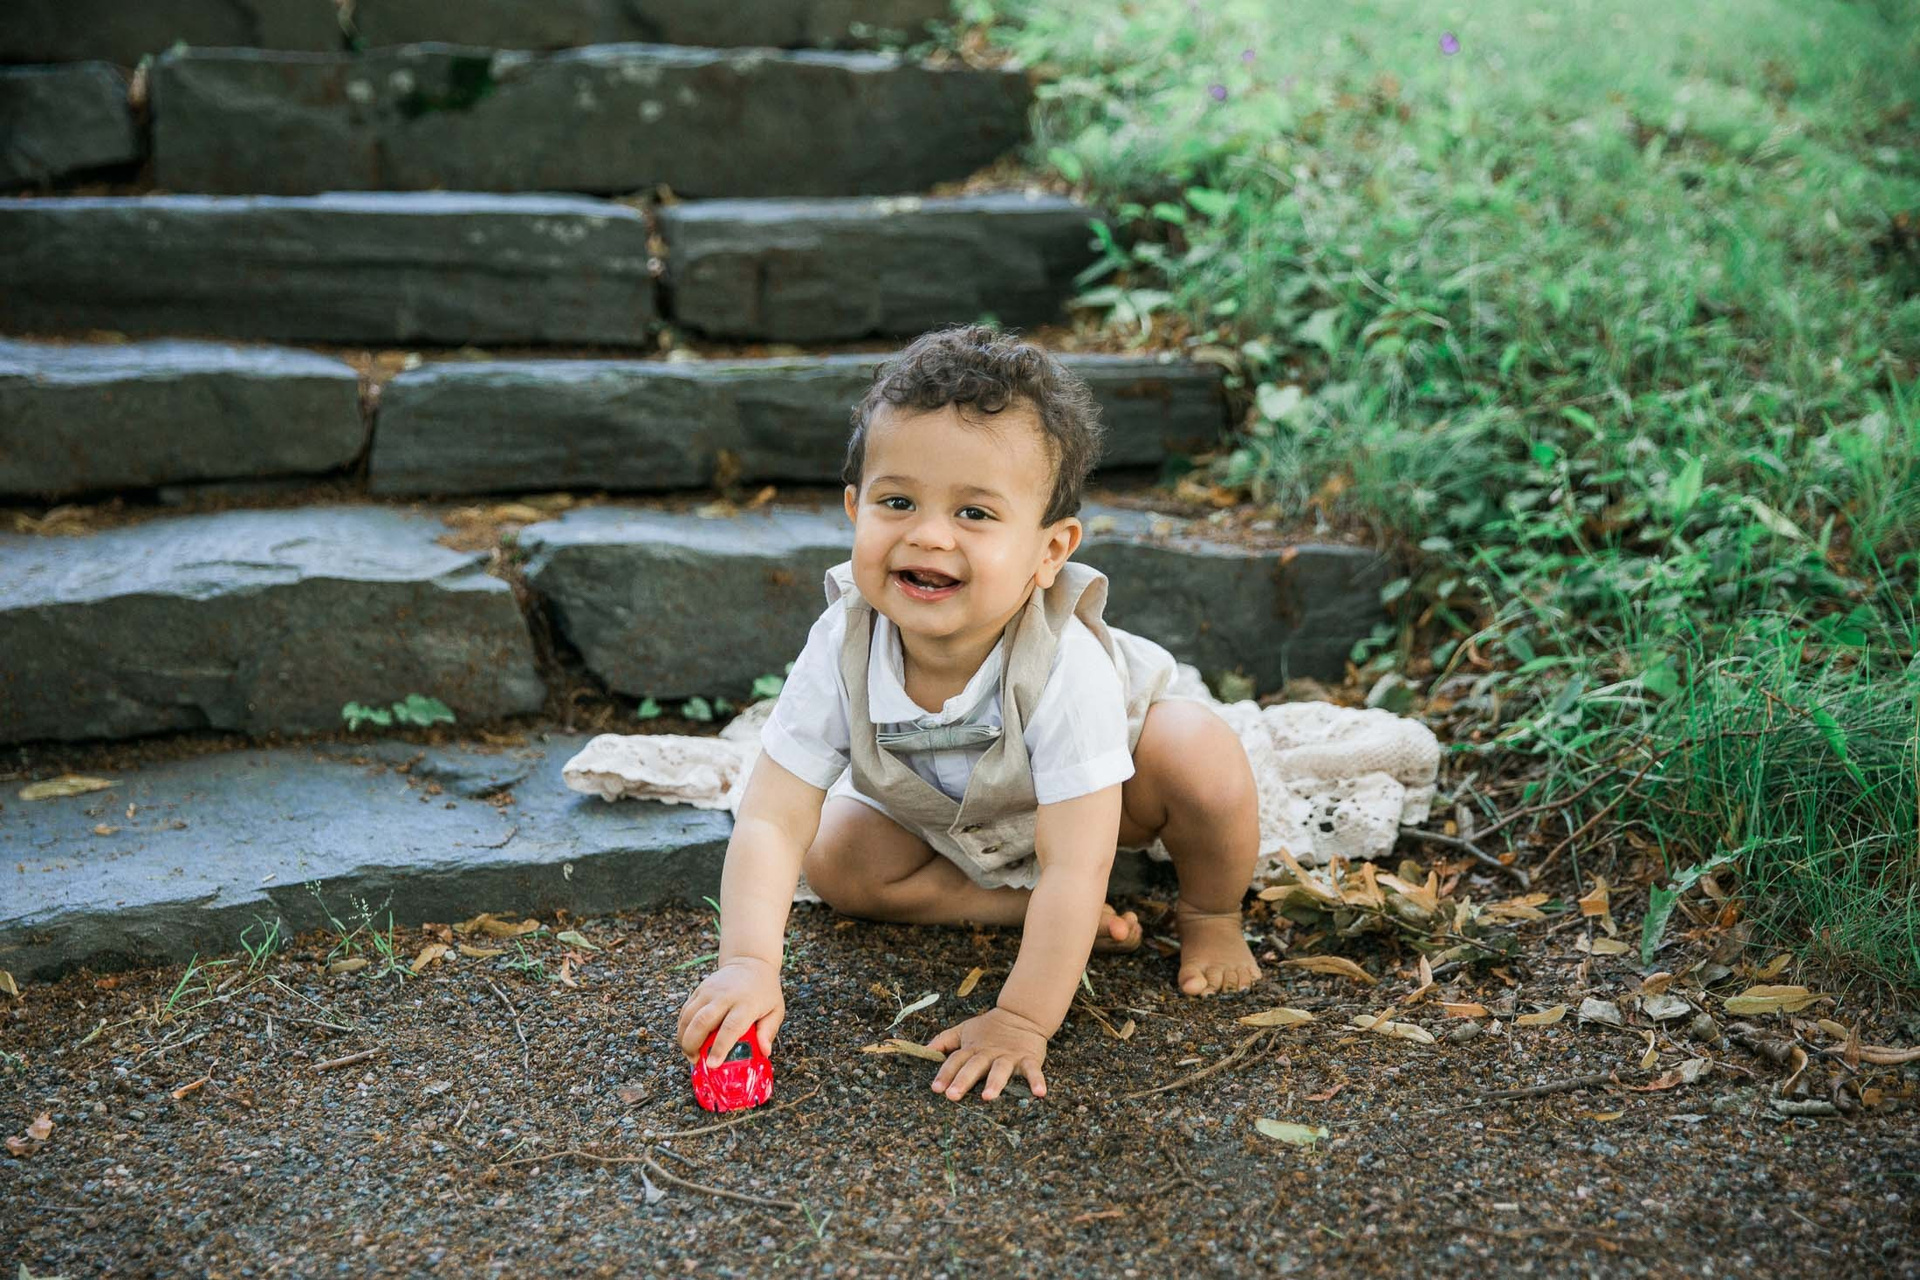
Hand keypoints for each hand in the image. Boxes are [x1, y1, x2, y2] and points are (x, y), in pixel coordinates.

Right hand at [677, 956, 782, 1065]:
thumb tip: (765, 1052)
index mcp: (746, 1003)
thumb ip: (769, 1031)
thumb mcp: (775, 1010)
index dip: (720, 1047)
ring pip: (689, 1016)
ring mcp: (710, 991)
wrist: (750, 962)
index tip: (712, 1064)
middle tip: (695, 1061)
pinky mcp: (700, 988)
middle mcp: (725, 996)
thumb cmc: (764, 991)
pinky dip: (682, 1026)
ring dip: (684, 1037)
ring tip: (689, 1053)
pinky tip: (686, 1037)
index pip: (731, 1027)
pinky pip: (685, 1009)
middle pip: (702, 1022)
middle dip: (693, 1045)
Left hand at [926, 1006, 1049, 1101]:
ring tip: (988, 1097)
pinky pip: (1033, 1070)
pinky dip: (1037, 1080)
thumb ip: (944, 1041)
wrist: (1021, 1014)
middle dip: (963, 1079)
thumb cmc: (989, 1029)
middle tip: (953, 1095)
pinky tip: (1040, 1093)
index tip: (936, 1088)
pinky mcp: (1028, 1058)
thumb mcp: (964, 1030)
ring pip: (1000, 1069)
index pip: (955, 1060)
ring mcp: (1009, 1056)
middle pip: (974, 1066)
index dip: (945, 1073)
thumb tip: (923, 1050)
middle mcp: (989, 1053)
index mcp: (972, 1048)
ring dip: (995, 1082)